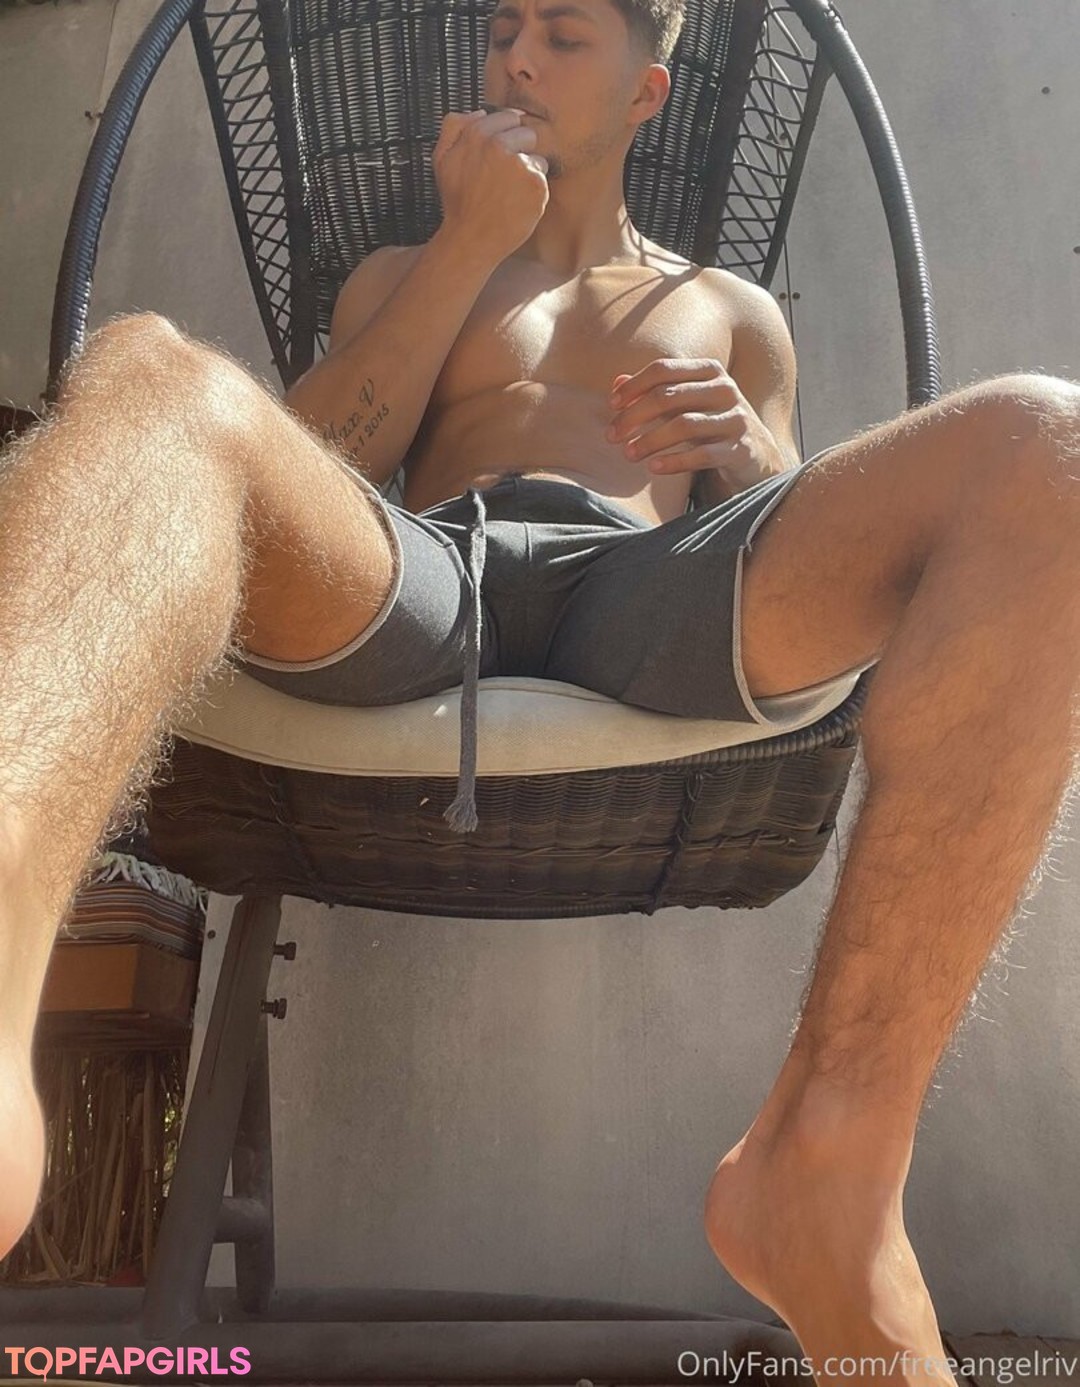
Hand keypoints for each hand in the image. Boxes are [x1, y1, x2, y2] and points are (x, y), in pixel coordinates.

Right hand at [433, 107, 548, 264]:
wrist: (471, 239)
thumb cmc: (458, 203)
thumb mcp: (442, 159)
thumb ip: (454, 128)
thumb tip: (479, 112)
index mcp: (477, 134)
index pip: (507, 118)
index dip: (505, 137)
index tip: (501, 154)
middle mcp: (499, 145)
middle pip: (526, 133)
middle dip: (520, 150)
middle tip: (504, 176)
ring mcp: (519, 164)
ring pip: (536, 156)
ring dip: (528, 171)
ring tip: (509, 191)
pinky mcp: (536, 183)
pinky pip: (543, 176)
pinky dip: (534, 190)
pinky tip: (517, 201)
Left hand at [606, 357, 788, 490]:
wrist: (757, 456)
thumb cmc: (712, 426)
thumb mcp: (685, 405)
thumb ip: (654, 391)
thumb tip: (615, 383)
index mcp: (710, 371)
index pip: (664, 369)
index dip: (634, 385)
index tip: (612, 405)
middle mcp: (726, 390)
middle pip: (669, 396)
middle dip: (634, 416)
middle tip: (612, 436)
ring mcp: (736, 419)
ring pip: (684, 425)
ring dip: (650, 441)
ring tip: (629, 455)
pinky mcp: (741, 449)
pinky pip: (702, 455)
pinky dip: (674, 461)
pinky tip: (653, 468)